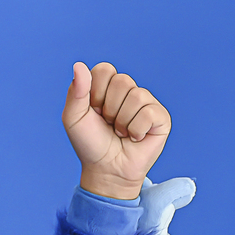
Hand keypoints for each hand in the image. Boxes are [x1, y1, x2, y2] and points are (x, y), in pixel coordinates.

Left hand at [62, 61, 170, 198]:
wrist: (106, 169)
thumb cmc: (89, 143)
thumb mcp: (73, 118)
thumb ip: (76, 92)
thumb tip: (79, 65)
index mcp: (107, 86)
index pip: (104, 70)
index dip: (95, 92)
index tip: (92, 110)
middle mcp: (128, 91)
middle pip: (122, 80)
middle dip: (109, 108)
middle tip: (108, 123)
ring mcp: (147, 102)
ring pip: (136, 96)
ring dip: (122, 121)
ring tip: (120, 132)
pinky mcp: (161, 117)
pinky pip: (149, 112)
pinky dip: (136, 129)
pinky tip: (135, 138)